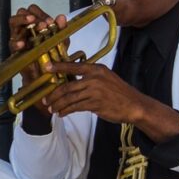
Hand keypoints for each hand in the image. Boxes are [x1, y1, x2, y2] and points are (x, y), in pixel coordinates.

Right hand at [8, 6, 67, 106]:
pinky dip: (17, 42)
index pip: (34, 10)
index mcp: (35, 24)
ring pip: (13, 22)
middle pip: (21, 11)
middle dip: (31, 15)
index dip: (41, 13)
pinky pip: (12, 43)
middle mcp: (25, 28)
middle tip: (40, 22)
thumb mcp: (60, 42)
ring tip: (31, 22)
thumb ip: (61, 30)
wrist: (46, 75)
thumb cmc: (52, 55)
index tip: (50, 21)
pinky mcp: (14, 50)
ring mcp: (18, 37)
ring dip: (22, 20)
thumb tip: (61, 17)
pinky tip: (23, 44)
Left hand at [44, 60, 178, 141]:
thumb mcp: (106, 78)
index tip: (46, 67)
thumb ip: (90, 77)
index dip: (58, 66)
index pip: (73, 66)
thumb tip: (72, 81)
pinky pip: (76, 107)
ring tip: (52, 109)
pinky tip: (62, 113)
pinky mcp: (95, 104)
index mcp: (96, 69)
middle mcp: (94, 78)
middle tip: (45, 100)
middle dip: (54, 94)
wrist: (134, 105)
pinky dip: (66, 111)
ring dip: (58, 105)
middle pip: (67, 86)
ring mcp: (94, 91)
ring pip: (70, 98)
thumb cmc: (119, 92)